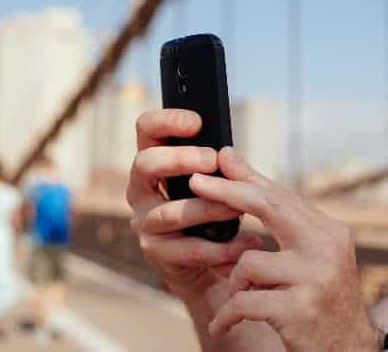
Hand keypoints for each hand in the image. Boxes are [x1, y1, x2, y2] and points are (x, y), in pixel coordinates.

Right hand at [127, 110, 264, 299]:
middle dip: (180, 159)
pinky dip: (221, 248)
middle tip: (212, 160)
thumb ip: (222, 170)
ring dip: (208, 208)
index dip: (166, 121)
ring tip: (238, 208)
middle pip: (145, 164)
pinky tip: (246, 243)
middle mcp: (140, 189)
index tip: (196, 122)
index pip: (146, 130)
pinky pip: (188, 249)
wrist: (208, 267)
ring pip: (170, 212)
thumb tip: (228, 152)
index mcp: (154, 163)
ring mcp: (145, 222)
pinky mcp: (157, 253)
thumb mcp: (218, 185)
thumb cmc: (211, 214)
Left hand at [189, 147, 379, 351]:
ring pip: (248, 263)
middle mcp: (328, 249)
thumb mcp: (308, 254)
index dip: (244, 178)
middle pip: (269, 207)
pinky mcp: (299, 310)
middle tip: (195, 183)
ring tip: (242, 297)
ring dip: (235, 283)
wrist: (350, 351)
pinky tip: (223, 324)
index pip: (281, 196)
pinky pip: (243, 302)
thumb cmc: (319, 297)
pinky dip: (227, 314)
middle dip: (226, 193)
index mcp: (330, 232)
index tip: (216, 159)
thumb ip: (276, 215)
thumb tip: (233, 159)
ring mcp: (316, 280)